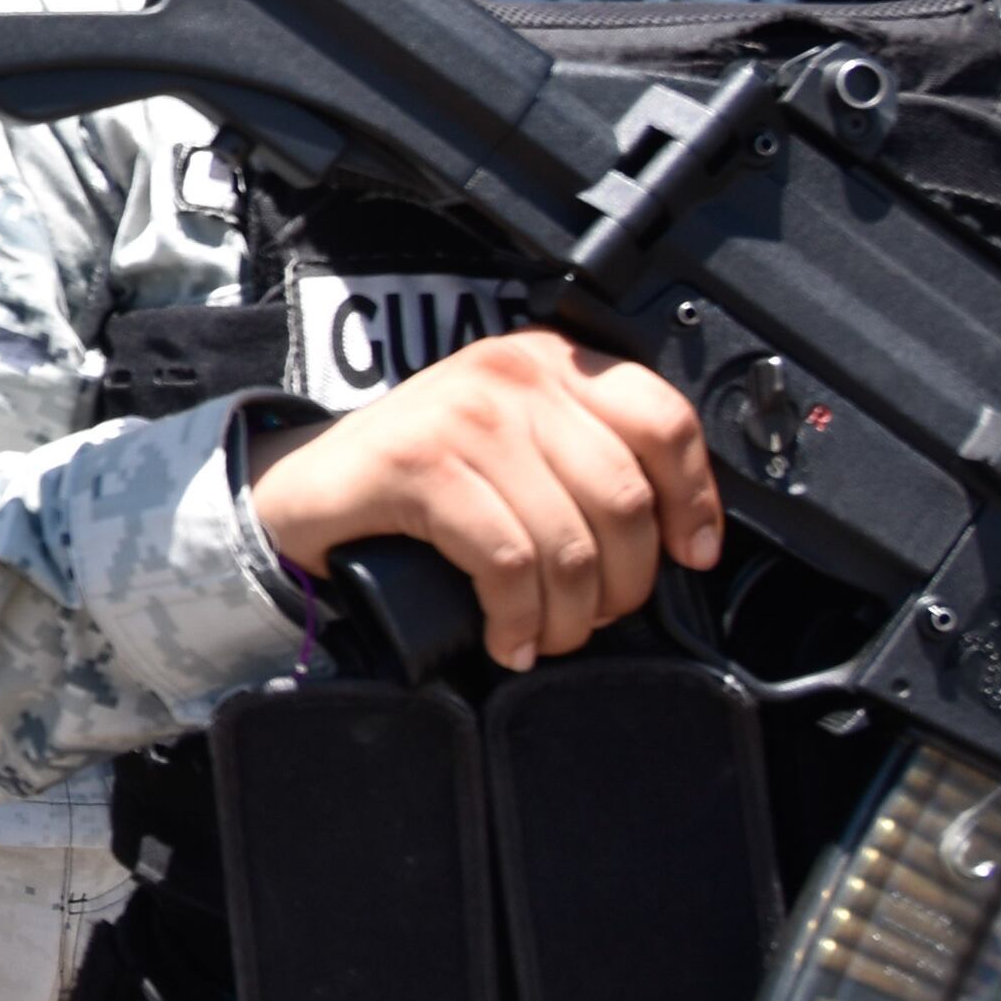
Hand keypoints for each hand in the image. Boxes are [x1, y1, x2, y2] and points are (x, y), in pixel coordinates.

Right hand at [244, 330, 722, 670]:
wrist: (306, 486)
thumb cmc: (424, 479)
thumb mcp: (518, 444)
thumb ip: (585, 460)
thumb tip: (677, 536)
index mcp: (550, 363)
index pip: (663, 420)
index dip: (693, 499)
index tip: (690, 555)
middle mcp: (512, 376)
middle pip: (622, 498)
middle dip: (623, 583)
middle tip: (593, 617)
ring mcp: (463, 416)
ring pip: (568, 542)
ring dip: (566, 616)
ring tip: (546, 636)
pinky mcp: (418, 464)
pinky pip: (505, 560)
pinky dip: (515, 617)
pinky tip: (506, 637)